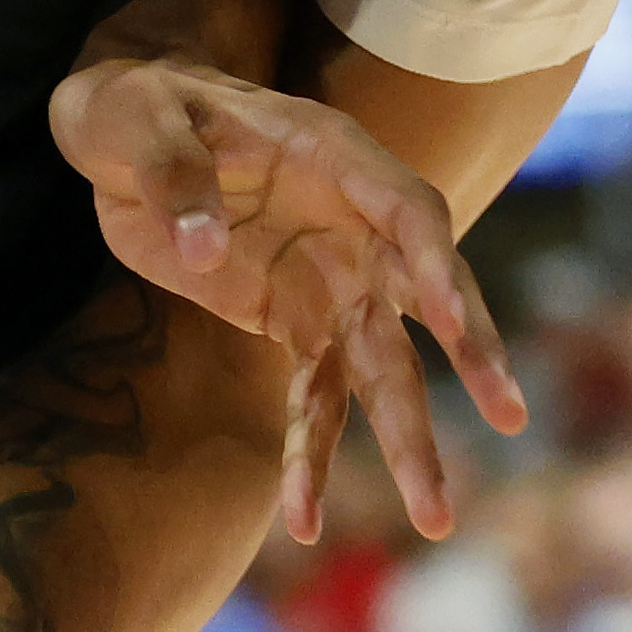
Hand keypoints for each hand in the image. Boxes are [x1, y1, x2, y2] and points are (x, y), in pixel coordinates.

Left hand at [51, 49, 522, 540]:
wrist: (122, 135)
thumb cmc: (138, 108)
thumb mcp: (136, 118)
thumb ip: (172, 174)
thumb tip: (204, 249)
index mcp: (332, 155)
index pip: (408, 210)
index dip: (433, 263)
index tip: (454, 323)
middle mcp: (352, 222)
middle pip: (421, 297)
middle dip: (469, 356)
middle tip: (510, 415)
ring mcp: (329, 278)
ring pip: (382, 367)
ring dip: (406, 440)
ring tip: (435, 519)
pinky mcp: (293, 322)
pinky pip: (314, 399)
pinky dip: (311, 459)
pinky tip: (303, 524)